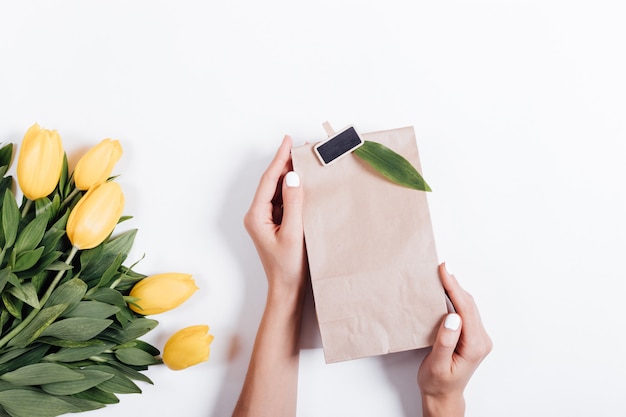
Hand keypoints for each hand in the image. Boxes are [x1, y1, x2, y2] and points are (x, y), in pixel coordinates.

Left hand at [243, 135, 306, 293]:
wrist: (287, 290)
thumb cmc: (288, 267)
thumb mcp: (293, 234)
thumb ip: (293, 204)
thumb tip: (292, 177)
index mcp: (256, 215)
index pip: (268, 180)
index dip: (279, 159)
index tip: (288, 141)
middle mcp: (258, 215)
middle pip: (272, 182)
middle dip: (286, 163)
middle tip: (301, 146)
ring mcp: (267, 220)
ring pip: (278, 190)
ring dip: (290, 176)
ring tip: (305, 160)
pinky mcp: (276, 224)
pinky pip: (284, 201)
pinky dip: (294, 190)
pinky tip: (305, 182)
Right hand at [417, 263, 491, 416]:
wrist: (443, 396)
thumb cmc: (437, 383)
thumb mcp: (437, 364)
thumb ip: (445, 341)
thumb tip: (451, 316)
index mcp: (474, 345)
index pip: (465, 309)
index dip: (454, 287)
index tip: (444, 271)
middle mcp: (480, 340)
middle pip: (469, 304)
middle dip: (455, 284)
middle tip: (440, 268)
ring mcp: (478, 338)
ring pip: (468, 307)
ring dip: (456, 290)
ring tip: (442, 276)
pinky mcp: (472, 337)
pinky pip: (465, 312)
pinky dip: (456, 299)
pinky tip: (447, 292)